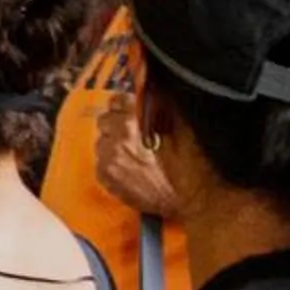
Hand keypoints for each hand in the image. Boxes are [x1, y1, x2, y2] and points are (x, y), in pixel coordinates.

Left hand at [94, 94, 178, 216]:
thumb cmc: (188, 165)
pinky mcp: (107, 178)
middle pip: (105, 121)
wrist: (188, 199)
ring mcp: (109, 161)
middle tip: (133, 134)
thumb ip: (160, 107)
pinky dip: (111, 163)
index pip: (116, 101)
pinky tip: (130, 167)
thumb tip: (151, 90)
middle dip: (117, 125)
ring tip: (133, 154)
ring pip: (101, 143)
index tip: (129, 109)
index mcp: (135, 123)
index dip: (125, 105)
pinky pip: (101, 162)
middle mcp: (117, 140)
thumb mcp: (180, 128)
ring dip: (113, 145)